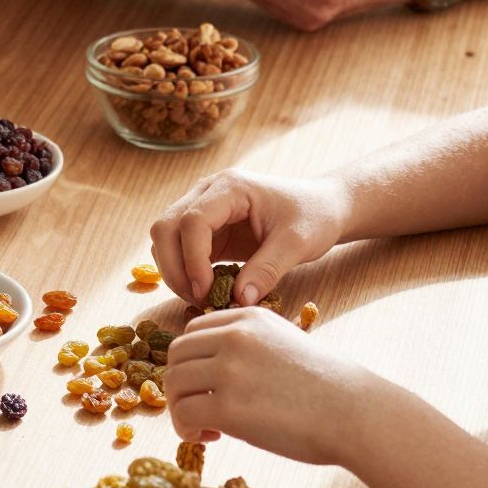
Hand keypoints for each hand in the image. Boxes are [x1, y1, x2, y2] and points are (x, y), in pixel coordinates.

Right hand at [150, 167, 349, 306]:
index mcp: (230, 187)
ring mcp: (203, 208)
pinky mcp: (206, 229)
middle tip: (197, 298)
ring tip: (201, 297)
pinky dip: (184, 271)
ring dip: (174, 271)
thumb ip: (267, 270)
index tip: (206, 291)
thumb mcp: (297, 244)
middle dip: (174, 267)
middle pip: (166, 226)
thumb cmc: (314, 217)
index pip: (193, 220)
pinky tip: (205, 290)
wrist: (322, 207)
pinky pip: (179, 249)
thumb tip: (237, 300)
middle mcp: (208, 192)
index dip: (193, 259)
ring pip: (165, 238)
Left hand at [164, 305, 372, 467]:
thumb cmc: (328, 387)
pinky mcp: (228, 407)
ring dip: (182, 409)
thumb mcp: (285, 343)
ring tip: (207, 427)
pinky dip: (187, 429)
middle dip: (182, 385)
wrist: (356, 413)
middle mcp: (234, 337)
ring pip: (174, 385)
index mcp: (248, 318)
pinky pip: (184, 414)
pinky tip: (213, 437)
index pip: (193, 332)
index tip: (210, 385)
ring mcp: (229, 370)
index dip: (193, 362)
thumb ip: (248, 346)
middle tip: (203, 409)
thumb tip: (212, 369)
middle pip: (176, 356)